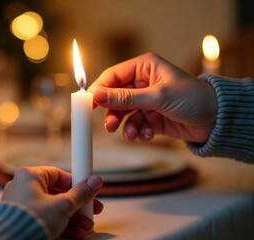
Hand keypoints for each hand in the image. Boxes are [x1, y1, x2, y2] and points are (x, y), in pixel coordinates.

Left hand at [1, 166, 103, 239]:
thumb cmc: (30, 219)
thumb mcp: (63, 205)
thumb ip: (80, 194)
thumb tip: (93, 182)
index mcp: (29, 176)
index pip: (58, 174)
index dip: (76, 183)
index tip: (89, 189)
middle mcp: (22, 188)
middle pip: (57, 193)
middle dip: (77, 205)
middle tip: (90, 210)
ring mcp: (21, 205)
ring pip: (52, 208)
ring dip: (72, 218)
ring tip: (85, 227)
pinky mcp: (22, 220)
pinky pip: (44, 219)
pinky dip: (59, 225)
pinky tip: (74, 233)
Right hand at [88, 53, 217, 142]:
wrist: (217, 120)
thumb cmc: (193, 99)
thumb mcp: (157, 97)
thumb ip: (125, 98)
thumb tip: (96, 94)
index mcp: (143, 68)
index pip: (112, 76)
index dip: (99, 90)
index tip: (88, 105)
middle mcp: (142, 83)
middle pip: (114, 97)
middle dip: (112, 113)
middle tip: (109, 126)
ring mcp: (145, 101)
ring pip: (123, 114)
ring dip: (125, 126)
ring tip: (132, 135)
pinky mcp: (150, 117)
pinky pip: (134, 124)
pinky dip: (138, 132)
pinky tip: (148, 134)